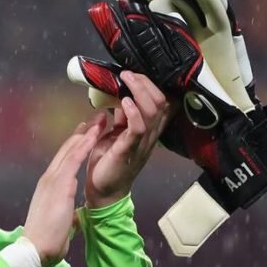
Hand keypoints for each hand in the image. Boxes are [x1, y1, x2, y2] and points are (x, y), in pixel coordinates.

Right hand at [23, 115, 102, 266]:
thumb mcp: (57, 221)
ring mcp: (53, 180)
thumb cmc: (46, 239)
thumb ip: (63, 213)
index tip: (85, 135)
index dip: (75, 147)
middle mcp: (49, 179)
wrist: (35, 248)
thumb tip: (68, 216)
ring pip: (70, 151)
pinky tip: (93, 136)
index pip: (63, 161)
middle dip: (81, 134)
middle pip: (66, 151)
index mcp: (48, 187)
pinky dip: (83, 146)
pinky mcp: (59, 185)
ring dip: (85, 135)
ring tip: (98, 122)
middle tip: (94, 119)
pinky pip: (73, 160)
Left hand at [85, 71, 172, 208]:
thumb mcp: (116, 134)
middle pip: (161, 102)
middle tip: (128, 74)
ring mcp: (142, 142)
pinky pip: (138, 128)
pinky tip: (124, 102)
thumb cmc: (109, 162)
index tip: (133, 75)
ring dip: (139, 92)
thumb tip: (119, 97)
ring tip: (127, 80)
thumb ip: (122, 118)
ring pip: (152, 111)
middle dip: (145, 84)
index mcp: (148, 130)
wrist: (104, 191)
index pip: (162, 102)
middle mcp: (150, 134)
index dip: (151, 86)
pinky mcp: (129, 150)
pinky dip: (133, 112)